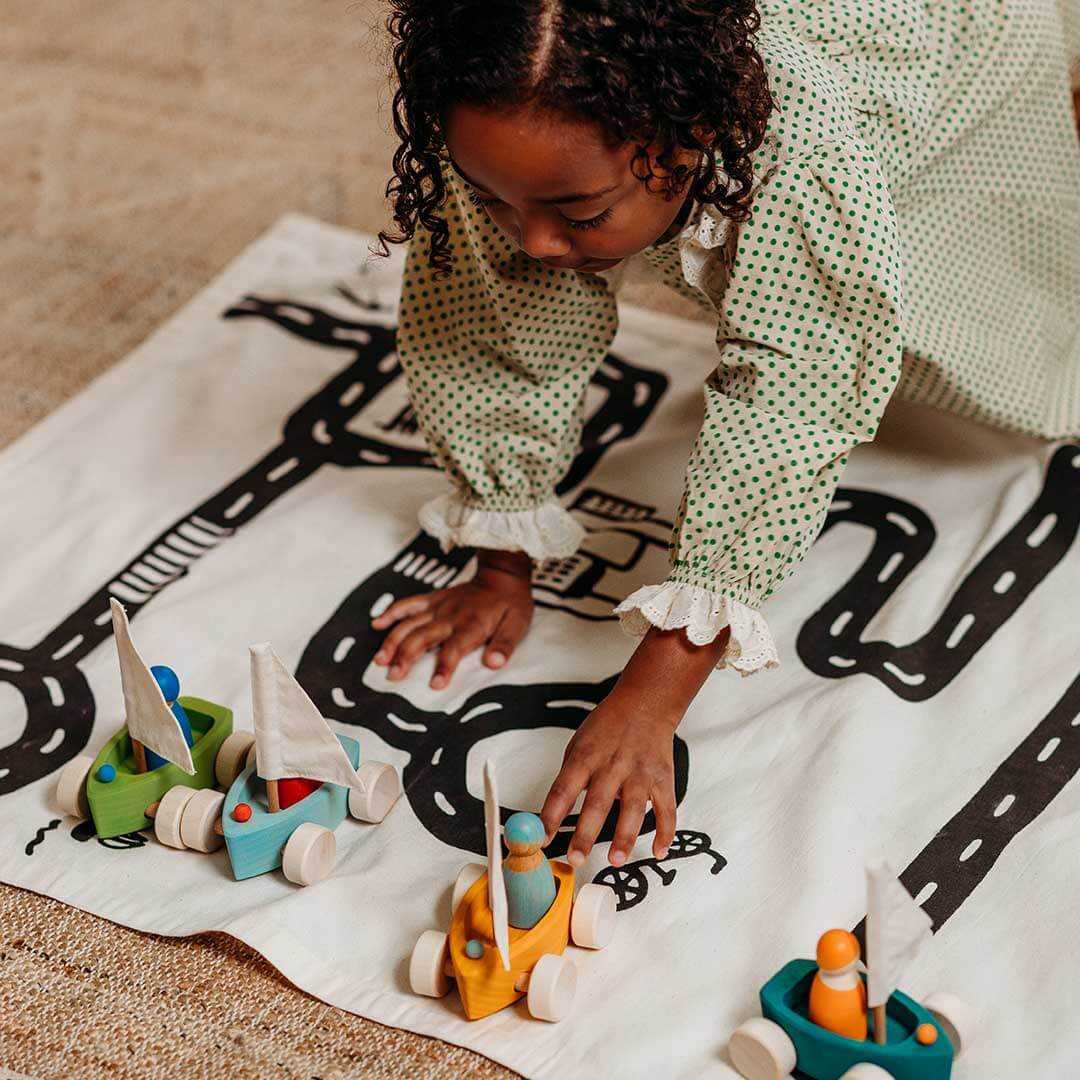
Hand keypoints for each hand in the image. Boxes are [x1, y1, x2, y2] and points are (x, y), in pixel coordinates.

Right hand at [371, 548, 532, 687]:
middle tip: (393, 676)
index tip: (435, 685)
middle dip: (406, 656)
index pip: (454, 649)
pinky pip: (408, 603)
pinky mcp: (432, 599)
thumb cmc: (510, 604)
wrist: (502, 575)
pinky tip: (376, 624)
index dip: (444, 667)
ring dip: (393, 641)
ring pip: (409, 623)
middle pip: (423, 637)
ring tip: (380, 660)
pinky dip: (391, 612)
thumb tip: (494, 663)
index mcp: (471, 626)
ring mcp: (438, 606)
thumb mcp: (517, 625)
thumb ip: (504, 645)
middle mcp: (450, 617)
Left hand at [540, 624, 730, 866]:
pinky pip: (666, 809)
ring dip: (625, 836)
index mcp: (585, 757)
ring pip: (633, 808)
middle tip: (575, 859)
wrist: (645, 703)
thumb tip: (555, 814)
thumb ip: (571, 776)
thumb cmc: (607, 726)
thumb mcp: (579, 743)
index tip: (541, 840)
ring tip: (616, 860)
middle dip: (585, 834)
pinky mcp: (662, 779)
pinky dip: (665, 832)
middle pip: (597, 803)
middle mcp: (612, 766)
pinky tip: (658, 852)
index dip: (550, 816)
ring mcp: (639, 773)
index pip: (563, 790)